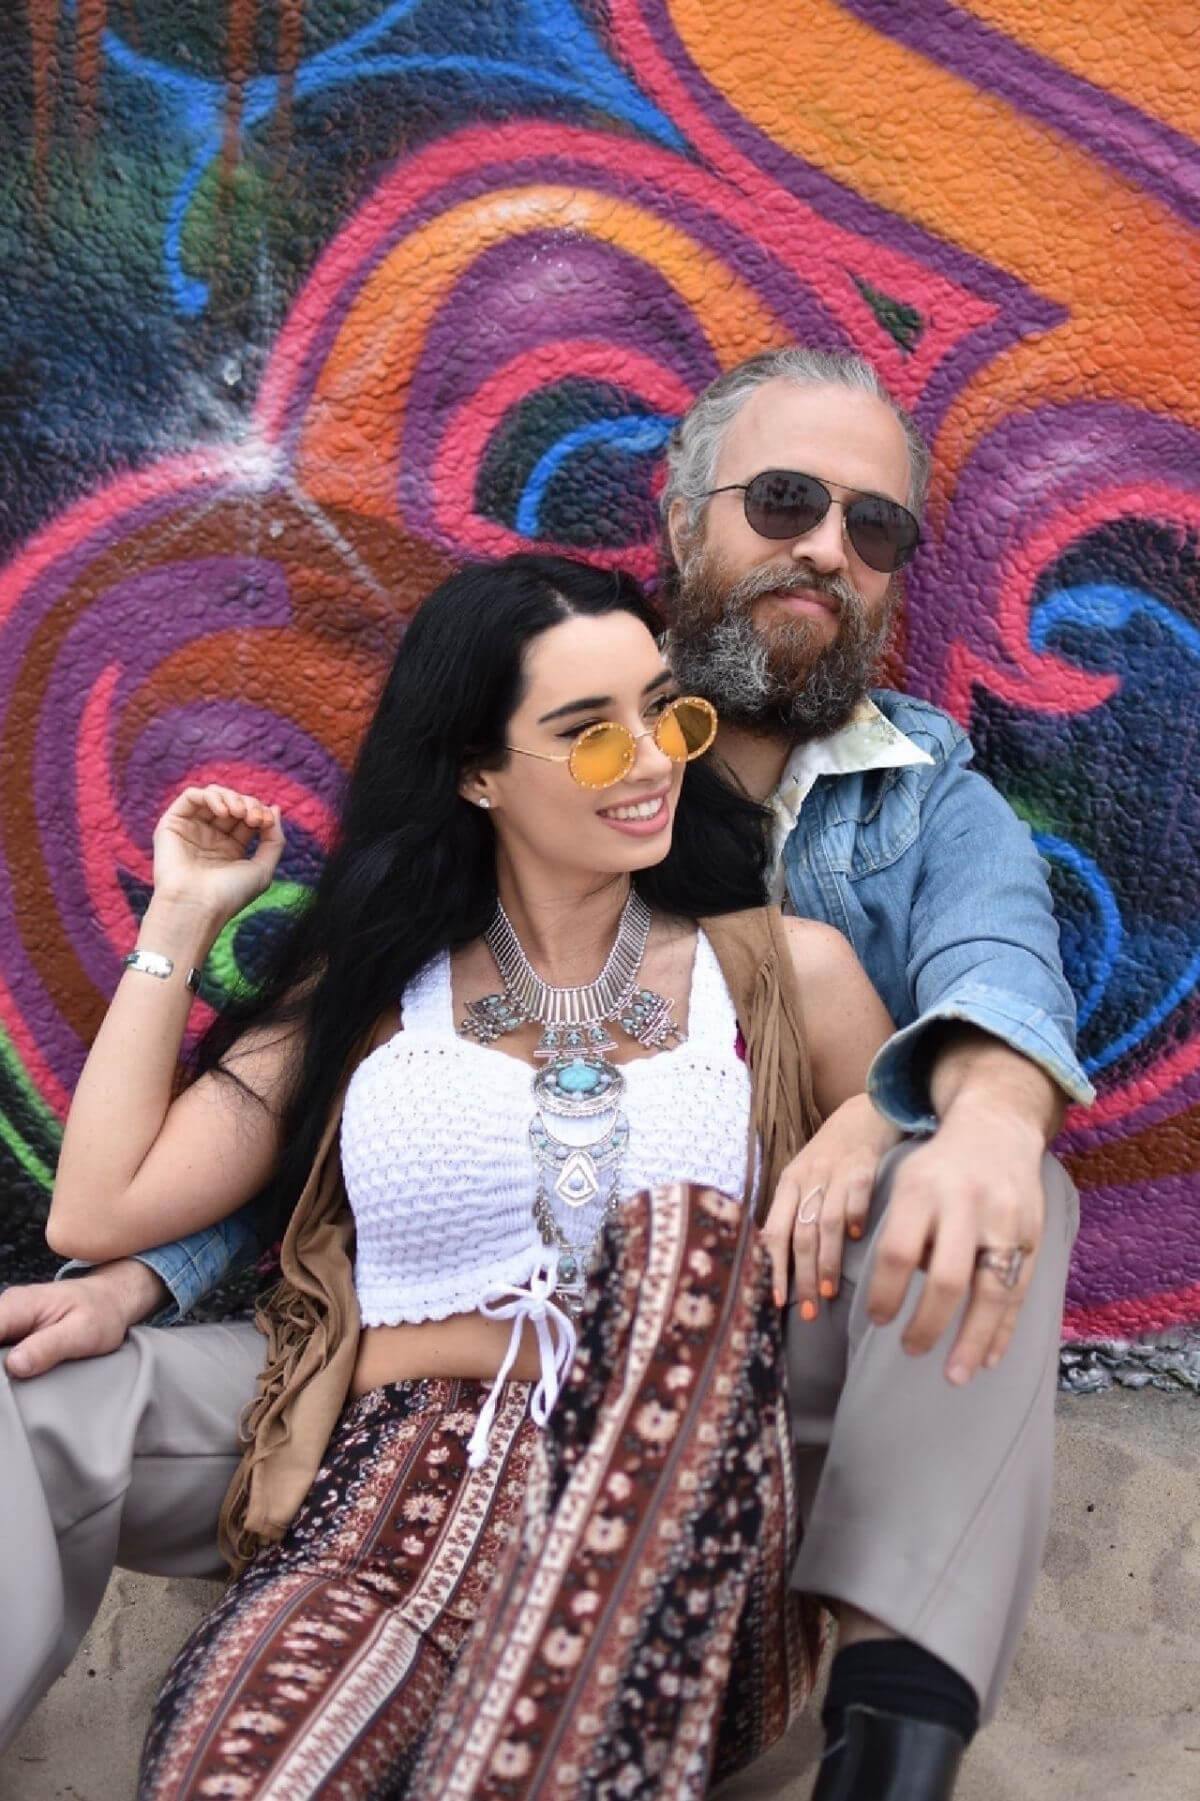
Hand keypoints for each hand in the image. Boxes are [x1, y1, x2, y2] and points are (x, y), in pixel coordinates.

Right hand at [0, 1261, 167, 1378]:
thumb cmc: (101, 1312)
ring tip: (11, 1387)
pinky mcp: (13, 1330)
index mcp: (19, 1305)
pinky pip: (0, 1347)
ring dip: (1, 1368)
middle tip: (9, 1389)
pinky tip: (13, 1379)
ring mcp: (8, 1319)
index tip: (2, 1379)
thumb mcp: (82, 1332)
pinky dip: (4, 1365)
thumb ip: (47, 1347)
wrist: (112, 1298)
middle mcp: (8, 1308)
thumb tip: (14, 1365)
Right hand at [152, 785, 283, 923]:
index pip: (249, 817)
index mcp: (230, 848)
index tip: (267, 822)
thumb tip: (275, 808)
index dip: (261, 812)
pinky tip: (223, 811)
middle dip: (249, 804)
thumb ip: (274, 839)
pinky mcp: (172, 824)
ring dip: (231, 797)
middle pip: (234, 803)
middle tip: (254, 817)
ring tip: (239, 813)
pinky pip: (191, 796)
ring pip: (213, 795)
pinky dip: (210, 796)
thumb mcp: (262, 869)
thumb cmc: (229, 895)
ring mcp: (191, 829)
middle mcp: (210, 837)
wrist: (196, 907)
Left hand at [761, 1094, 901, 1312]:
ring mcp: (836, 1172)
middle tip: (809, 1311)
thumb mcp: (806, 1175)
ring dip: (827, 1260)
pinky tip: (860, 1240)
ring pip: (825, 1222)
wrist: (866, 1108)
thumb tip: (787, 1260)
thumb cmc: (835, 1151)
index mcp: (789, 1184)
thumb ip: (797, 1210)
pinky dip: (856, 1216)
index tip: (778, 1301)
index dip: (776, 1268)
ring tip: (829, 1291)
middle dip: (802, 1277)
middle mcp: (808, 1179)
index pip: (774, 1232)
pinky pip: (857, 1193)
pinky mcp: (864, 1164)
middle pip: (800, 1235)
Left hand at [866, 1098, 1045, 1384]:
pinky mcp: (1033, 1236)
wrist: (997, 1128)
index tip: (879, 1322)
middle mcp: (965, 1205)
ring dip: (972, 1340)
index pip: (898, 1253)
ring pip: (990, 1292)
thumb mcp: (906, 1183)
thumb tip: (897, 1296)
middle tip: (911, 1351)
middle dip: (928, 1324)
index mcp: (922, 1191)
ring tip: (955, 1376)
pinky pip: (1019, 1292)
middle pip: (947, 1278)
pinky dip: (1004, 1329)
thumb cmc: (939, 1168)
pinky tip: (988, 1357)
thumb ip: (902, 1233)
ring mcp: (1005, 1222)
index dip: (887, 1293)